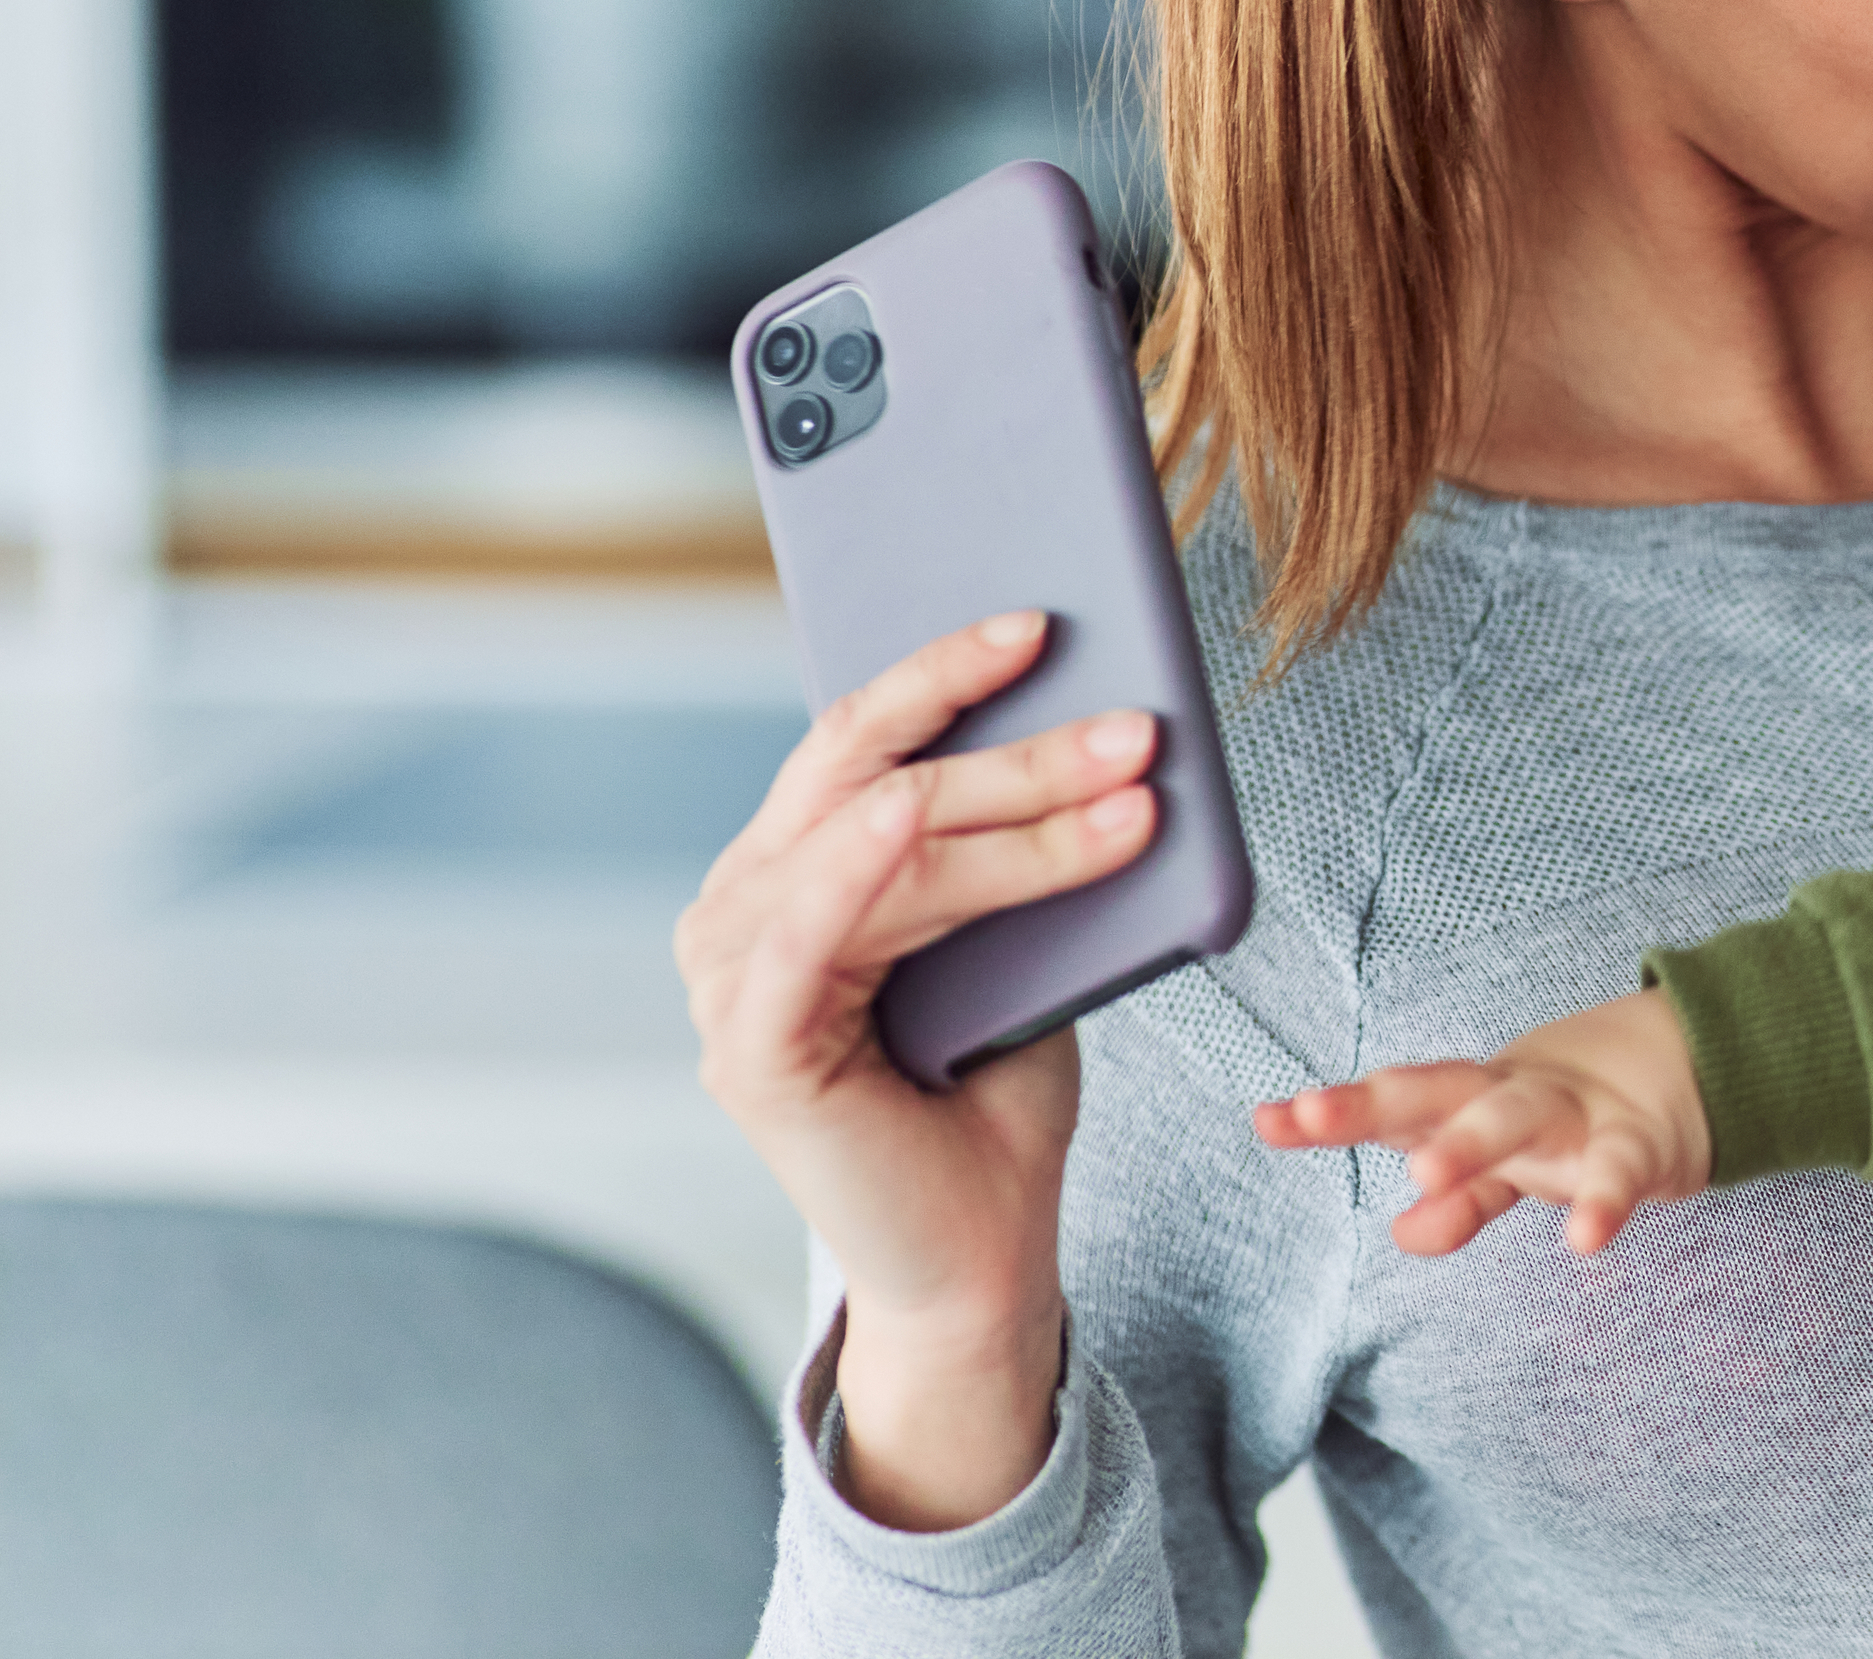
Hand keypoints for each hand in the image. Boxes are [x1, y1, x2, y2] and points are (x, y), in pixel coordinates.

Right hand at [674, 612, 1163, 1530]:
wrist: (986, 1255)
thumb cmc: (993, 1090)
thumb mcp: (1015, 938)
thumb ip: (1012, 845)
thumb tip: (1096, 719)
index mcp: (791, 868)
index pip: (860, 738)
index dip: (945, 673)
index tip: (1043, 622)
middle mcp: (739, 910)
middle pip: (881, 783)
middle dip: (1022, 749)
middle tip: (1137, 726)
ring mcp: (730, 981)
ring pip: (880, 847)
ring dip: (1011, 808)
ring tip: (1126, 782)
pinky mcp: (749, 1052)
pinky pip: (804, 940)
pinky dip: (855, 870)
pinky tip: (907, 822)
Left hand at [1256, 987, 1711, 1257]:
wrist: (1689, 1067)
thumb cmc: (1576, 1119)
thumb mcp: (1513, 1162)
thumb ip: (1462, 1199)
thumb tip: (1404, 1231)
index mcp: (1474, 1100)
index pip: (1393, 1104)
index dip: (1332, 1114)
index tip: (1267, 1120)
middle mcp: (1511, 1097)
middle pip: (1436, 1092)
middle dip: (1373, 1104)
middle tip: (1313, 1116)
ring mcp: (1572, 1116)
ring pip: (1515, 1116)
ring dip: (1470, 1140)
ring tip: (1426, 1172)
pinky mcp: (1635, 1145)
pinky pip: (1616, 1173)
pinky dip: (1602, 1202)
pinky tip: (1584, 1239)